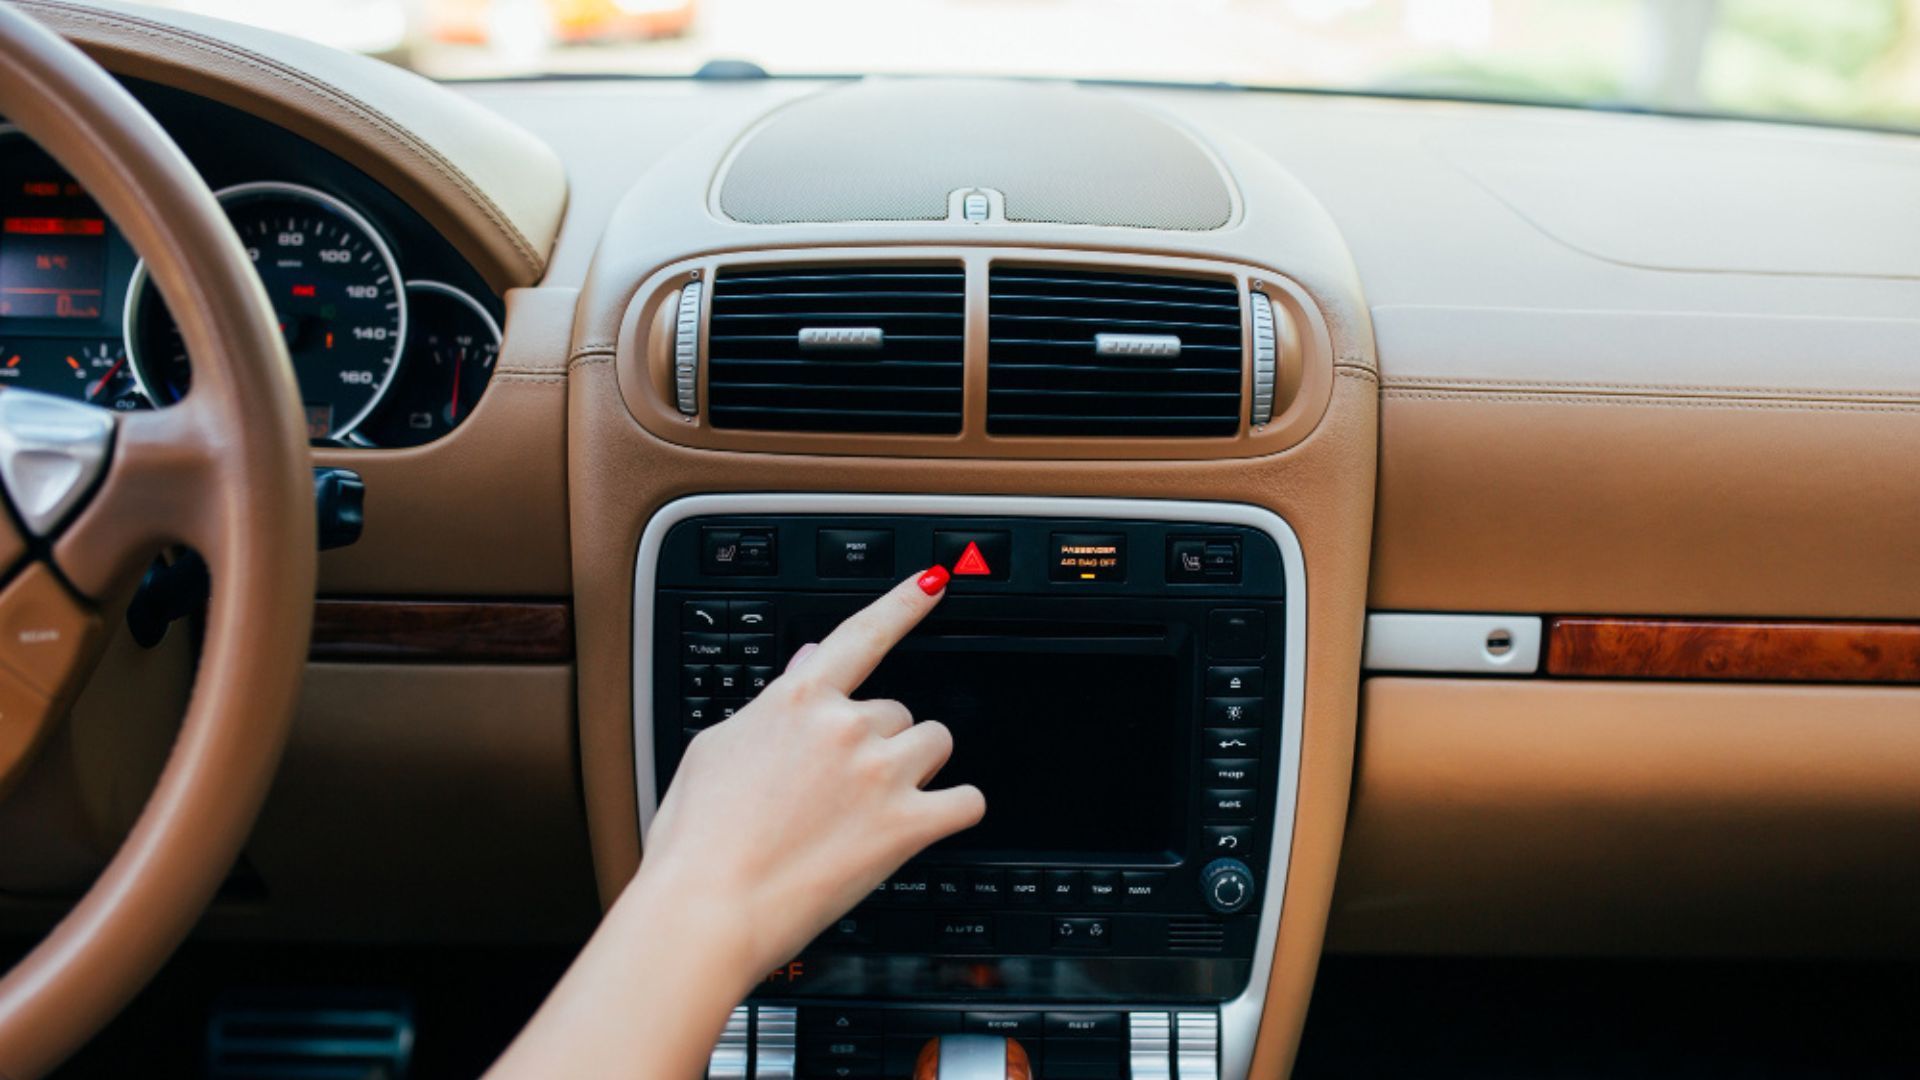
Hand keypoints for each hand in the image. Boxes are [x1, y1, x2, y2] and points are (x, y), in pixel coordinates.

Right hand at [640, 566, 985, 976]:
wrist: (706, 908)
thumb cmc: (696, 840)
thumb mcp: (715, 749)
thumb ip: (770, 703)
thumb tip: (806, 663)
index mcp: (797, 701)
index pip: (862, 634)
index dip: (904, 604)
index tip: (934, 582)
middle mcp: (845, 726)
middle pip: (897, 713)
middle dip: (879, 743)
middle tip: (840, 789)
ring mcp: (880, 773)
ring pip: (933, 745)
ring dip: (916, 770)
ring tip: (874, 807)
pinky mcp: (906, 825)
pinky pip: (965, 802)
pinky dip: (953, 811)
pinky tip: (930, 822)